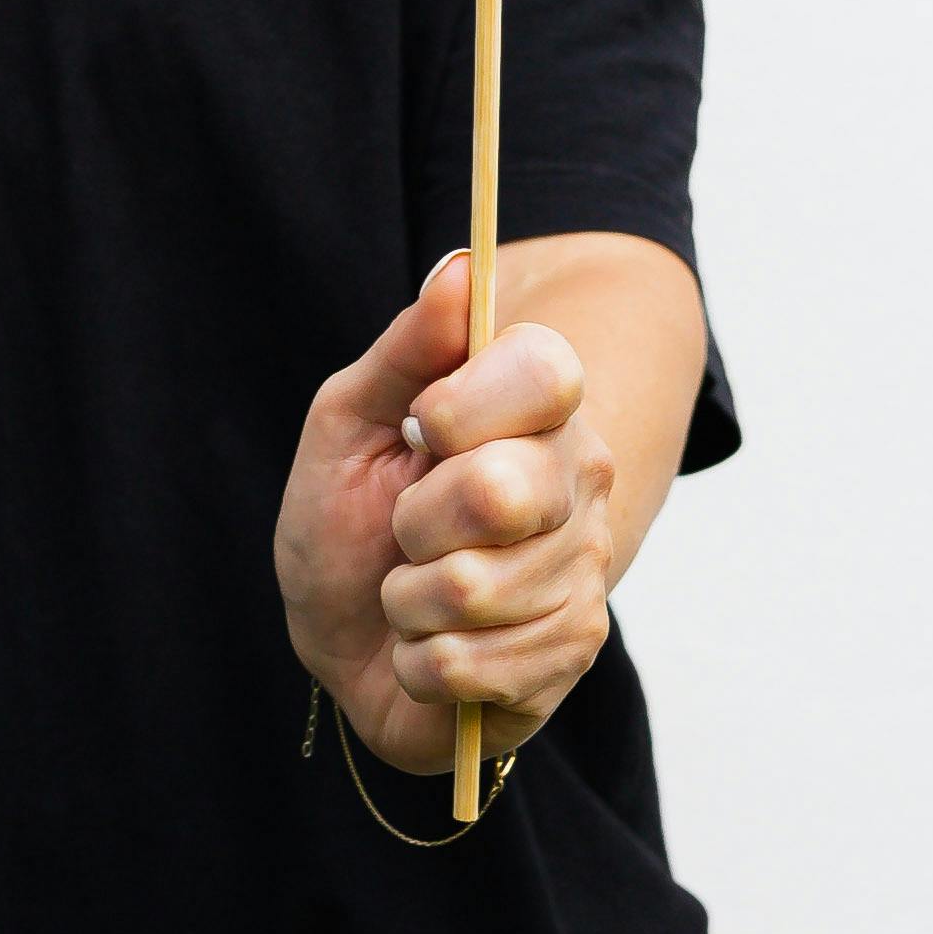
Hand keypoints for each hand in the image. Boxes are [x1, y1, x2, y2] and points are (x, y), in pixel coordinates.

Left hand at [273, 254, 617, 774]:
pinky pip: (472, 665)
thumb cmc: (349, 521)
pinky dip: (422, 663)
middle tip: (408, 529)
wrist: (351, 639)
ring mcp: (584, 569)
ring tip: (414, 593)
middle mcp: (580, 480)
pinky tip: (430, 647)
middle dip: (414, 522)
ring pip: (474, 589)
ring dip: (409, 602)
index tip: (420, 429)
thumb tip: (458, 268)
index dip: (461, 407)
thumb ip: (407, 348)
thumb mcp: (349, 422)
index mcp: (538, 406)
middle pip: (498, 491)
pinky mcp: (573, 652)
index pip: (545, 373)